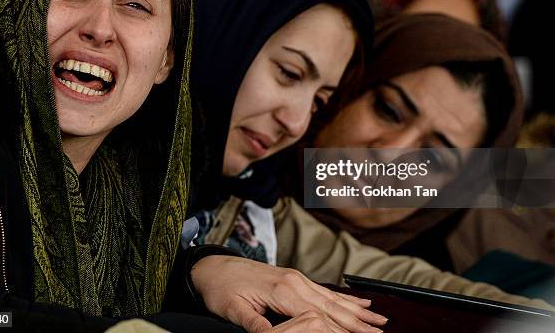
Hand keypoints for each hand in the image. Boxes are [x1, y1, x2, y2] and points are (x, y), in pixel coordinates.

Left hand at [191, 256, 386, 332]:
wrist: (212, 266)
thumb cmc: (221, 288)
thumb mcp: (233, 310)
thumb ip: (256, 324)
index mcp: (283, 291)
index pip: (320, 315)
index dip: (343, 329)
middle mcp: (295, 282)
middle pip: (332, 305)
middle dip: (358, 320)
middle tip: (381, 331)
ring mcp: (296, 278)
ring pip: (332, 297)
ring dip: (356, 309)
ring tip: (378, 318)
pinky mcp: (293, 279)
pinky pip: (323, 289)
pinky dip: (343, 297)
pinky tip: (358, 301)